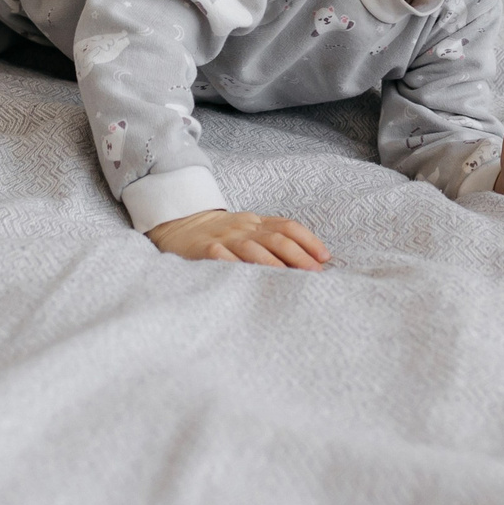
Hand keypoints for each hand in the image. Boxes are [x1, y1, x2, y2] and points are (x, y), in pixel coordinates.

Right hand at [147, 208, 331, 270]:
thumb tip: (307, 261)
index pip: (287, 227)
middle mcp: (243, 228)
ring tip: (289, 282)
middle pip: (276, 239)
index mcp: (256, 222)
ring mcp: (224, 238)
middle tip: (314, 274)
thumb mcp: (246, 228)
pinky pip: (223, 259)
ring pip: (253, 250)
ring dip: (274, 266)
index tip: (324, 258)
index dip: (308, 241)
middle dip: (299, 257)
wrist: (179, 222)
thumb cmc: (220, 232)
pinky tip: (250, 281)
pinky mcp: (205, 250)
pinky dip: (238, 269)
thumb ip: (270, 239)